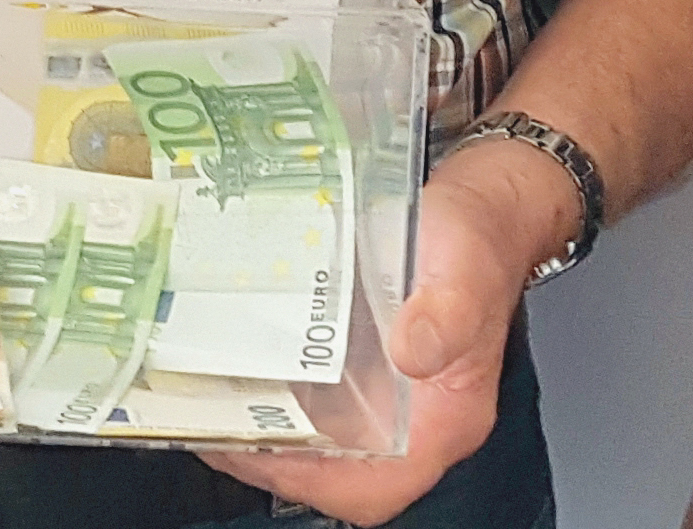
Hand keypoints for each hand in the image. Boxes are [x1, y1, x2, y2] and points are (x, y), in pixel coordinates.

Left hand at [197, 148, 562, 526]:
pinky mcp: (366, 367)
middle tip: (211, 424)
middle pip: (339, 473)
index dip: (316, 482)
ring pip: (321, 441)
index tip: (259, 451)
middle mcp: (416, 418)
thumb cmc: (480, 238)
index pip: (380, 486)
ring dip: (264, 432)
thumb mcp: (465, 266)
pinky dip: (273, 395)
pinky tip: (235, 367)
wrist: (485, 206)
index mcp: (447, 416)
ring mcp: (389, 396)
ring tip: (207, 401)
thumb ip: (445, 314)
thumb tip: (411, 353)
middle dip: (271, 460)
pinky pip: (317, 401)